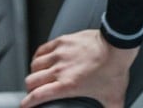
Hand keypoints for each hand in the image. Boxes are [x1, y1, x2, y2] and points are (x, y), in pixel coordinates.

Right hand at [22, 29, 138, 107]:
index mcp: (68, 85)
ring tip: (38, 75)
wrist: (117, 45)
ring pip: (35, 65)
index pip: (37, 96)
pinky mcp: (62, 41)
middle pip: (31, 80)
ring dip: (34, 72)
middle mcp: (59, 70)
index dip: (27, 103)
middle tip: (34, 91)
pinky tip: (41, 59)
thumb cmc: (114, 68)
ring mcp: (60, 54)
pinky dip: (38, 56)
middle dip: (30, 88)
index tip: (25, 105)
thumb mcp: (113, 97)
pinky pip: (42, 49)